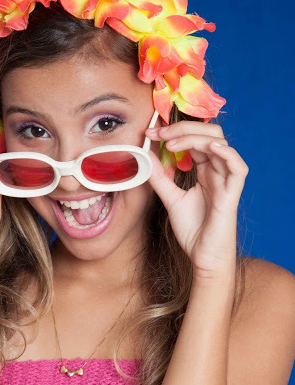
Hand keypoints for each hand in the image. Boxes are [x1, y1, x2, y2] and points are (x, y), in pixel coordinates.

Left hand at [145, 122, 248, 275]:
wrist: (202, 256)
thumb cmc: (192, 229)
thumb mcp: (170, 198)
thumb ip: (160, 178)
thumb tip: (146, 156)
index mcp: (206, 170)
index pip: (195, 139)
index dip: (174, 131)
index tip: (150, 133)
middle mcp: (218, 171)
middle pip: (209, 134)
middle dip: (183, 128)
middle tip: (159, 134)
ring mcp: (226, 181)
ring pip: (220, 144)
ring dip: (195, 137)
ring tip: (171, 143)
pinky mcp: (232, 194)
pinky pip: (238, 168)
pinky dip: (227, 153)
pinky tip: (210, 147)